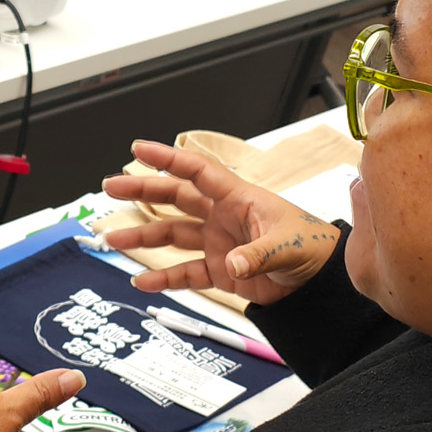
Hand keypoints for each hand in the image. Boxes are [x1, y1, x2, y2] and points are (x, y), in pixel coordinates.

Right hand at [102, 141, 339, 306]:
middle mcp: (221, 216)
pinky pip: (183, 272)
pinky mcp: (217, 271)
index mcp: (238, 198)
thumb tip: (232, 263)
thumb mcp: (287, 246)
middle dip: (143, 191)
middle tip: (112, 187)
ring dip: (143, 237)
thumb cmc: (311, 248)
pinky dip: (164, 278)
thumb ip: (257, 254)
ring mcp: (216, 243)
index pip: (198, 171)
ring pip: (171, 235)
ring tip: (113, 239)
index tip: (139, 149)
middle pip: (175, 198)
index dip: (168, 159)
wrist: (318, 282)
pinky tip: (143, 281)